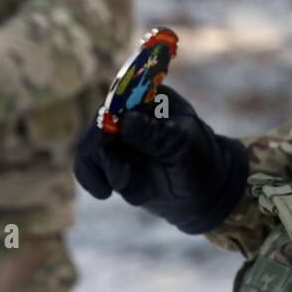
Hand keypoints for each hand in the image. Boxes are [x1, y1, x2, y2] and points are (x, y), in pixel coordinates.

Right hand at [72, 85, 247, 234]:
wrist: (202, 193)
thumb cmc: (199, 160)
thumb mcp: (182, 146)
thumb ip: (156, 134)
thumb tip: (125, 120)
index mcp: (151, 98)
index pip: (120, 99)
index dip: (107, 117)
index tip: (104, 138)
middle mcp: (130, 114)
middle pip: (99, 125)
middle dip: (107, 155)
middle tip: (123, 179)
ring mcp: (118, 139)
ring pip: (91, 150)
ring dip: (109, 172)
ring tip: (132, 187)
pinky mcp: (110, 162)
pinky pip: (89, 168)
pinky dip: (94, 182)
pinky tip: (104, 194)